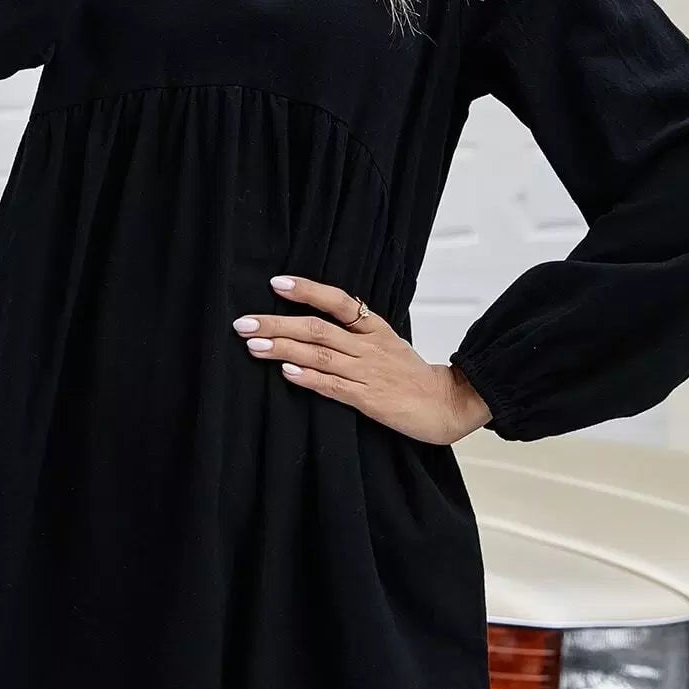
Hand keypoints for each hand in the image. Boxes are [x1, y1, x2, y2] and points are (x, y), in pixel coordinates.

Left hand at [232, 276, 493, 444]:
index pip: (338, 301)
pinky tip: (286, 373)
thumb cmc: (411, 375)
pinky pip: (333, 387)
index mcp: (374, 328)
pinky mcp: (369, 400)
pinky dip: (309, 378)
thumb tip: (318, 320)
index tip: (276, 284)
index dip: (307, 290)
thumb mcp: (387, 342)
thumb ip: (356, 331)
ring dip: (283, 350)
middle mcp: (368, 346)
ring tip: (253, 346)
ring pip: (319, 355)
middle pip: (317, 328)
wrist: (445, 404)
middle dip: (276, 324)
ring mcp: (367, 373)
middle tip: (243, 323)